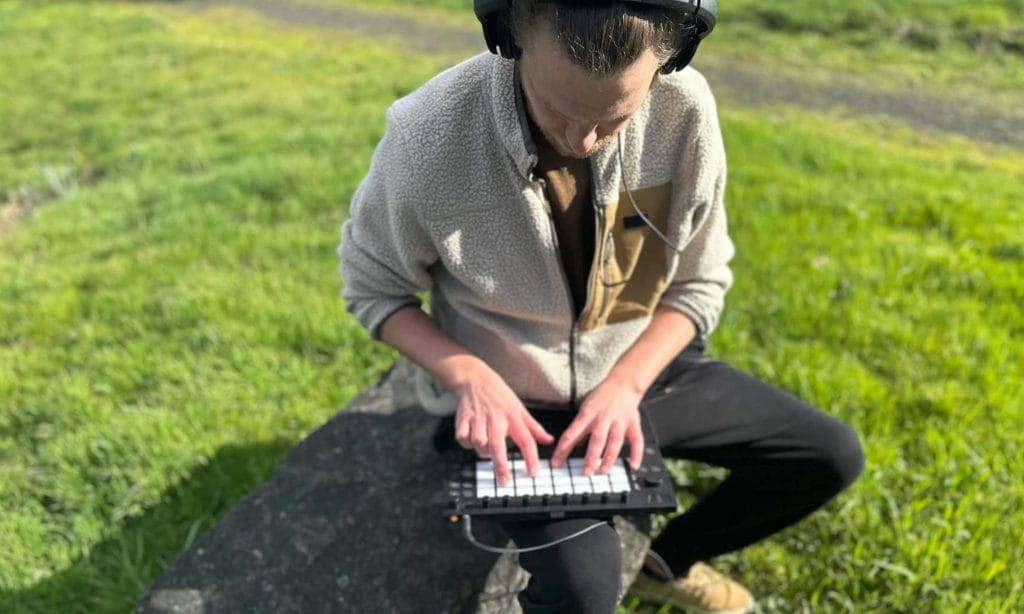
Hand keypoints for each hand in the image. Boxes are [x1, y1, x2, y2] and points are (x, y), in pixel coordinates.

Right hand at [452, 365, 553, 485]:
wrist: (476, 380)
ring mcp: (479, 418)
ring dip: (482, 451)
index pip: (526, 439)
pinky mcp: (463, 419)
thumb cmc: (500, 398)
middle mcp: (496, 419)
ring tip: (486, 449)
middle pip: (498, 445)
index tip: (532, 473)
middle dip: (500, 466)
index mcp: (513, 417)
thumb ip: (534, 428)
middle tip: (504, 482)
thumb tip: (549, 441)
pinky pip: (463, 439)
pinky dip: (466, 444)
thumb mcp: (520, 410)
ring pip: (478, 443)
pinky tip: (471, 440)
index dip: (531, 457)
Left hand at [551, 375, 644, 473]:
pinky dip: (636, 454)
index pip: (573, 432)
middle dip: (591, 457)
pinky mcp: (633, 425)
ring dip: (609, 458)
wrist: (623, 384)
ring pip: (615, 442)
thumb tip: (569, 446)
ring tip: (603, 470)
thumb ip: (579, 428)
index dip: (563, 448)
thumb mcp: (585, 408)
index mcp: (588, 413)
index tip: (557, 462)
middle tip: (585, 472)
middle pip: (597, 440)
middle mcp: (604, 418)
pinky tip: (632, 465)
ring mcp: (620, 422)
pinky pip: (636, 441)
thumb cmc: (602, 397)